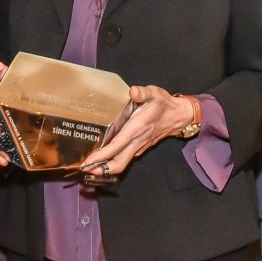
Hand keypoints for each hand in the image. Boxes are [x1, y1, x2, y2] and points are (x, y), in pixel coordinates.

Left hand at [74, 84, 195, 180]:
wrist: (178, 116)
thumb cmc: (163, 104)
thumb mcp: (154, 93)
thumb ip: (143, 92)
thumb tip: (133, 91)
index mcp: (137, 129)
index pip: (117, 146)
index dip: (102, 156)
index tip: (88, 162)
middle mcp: (136, 141)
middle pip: (118, 163)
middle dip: (101, 170)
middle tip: (84, 170)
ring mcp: (138, 147)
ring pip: (121, 163)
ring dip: (105, 168)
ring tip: (88, 167)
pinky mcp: (139, 148)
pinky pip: (124, 159)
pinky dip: (112, 162)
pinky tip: (102, 159)